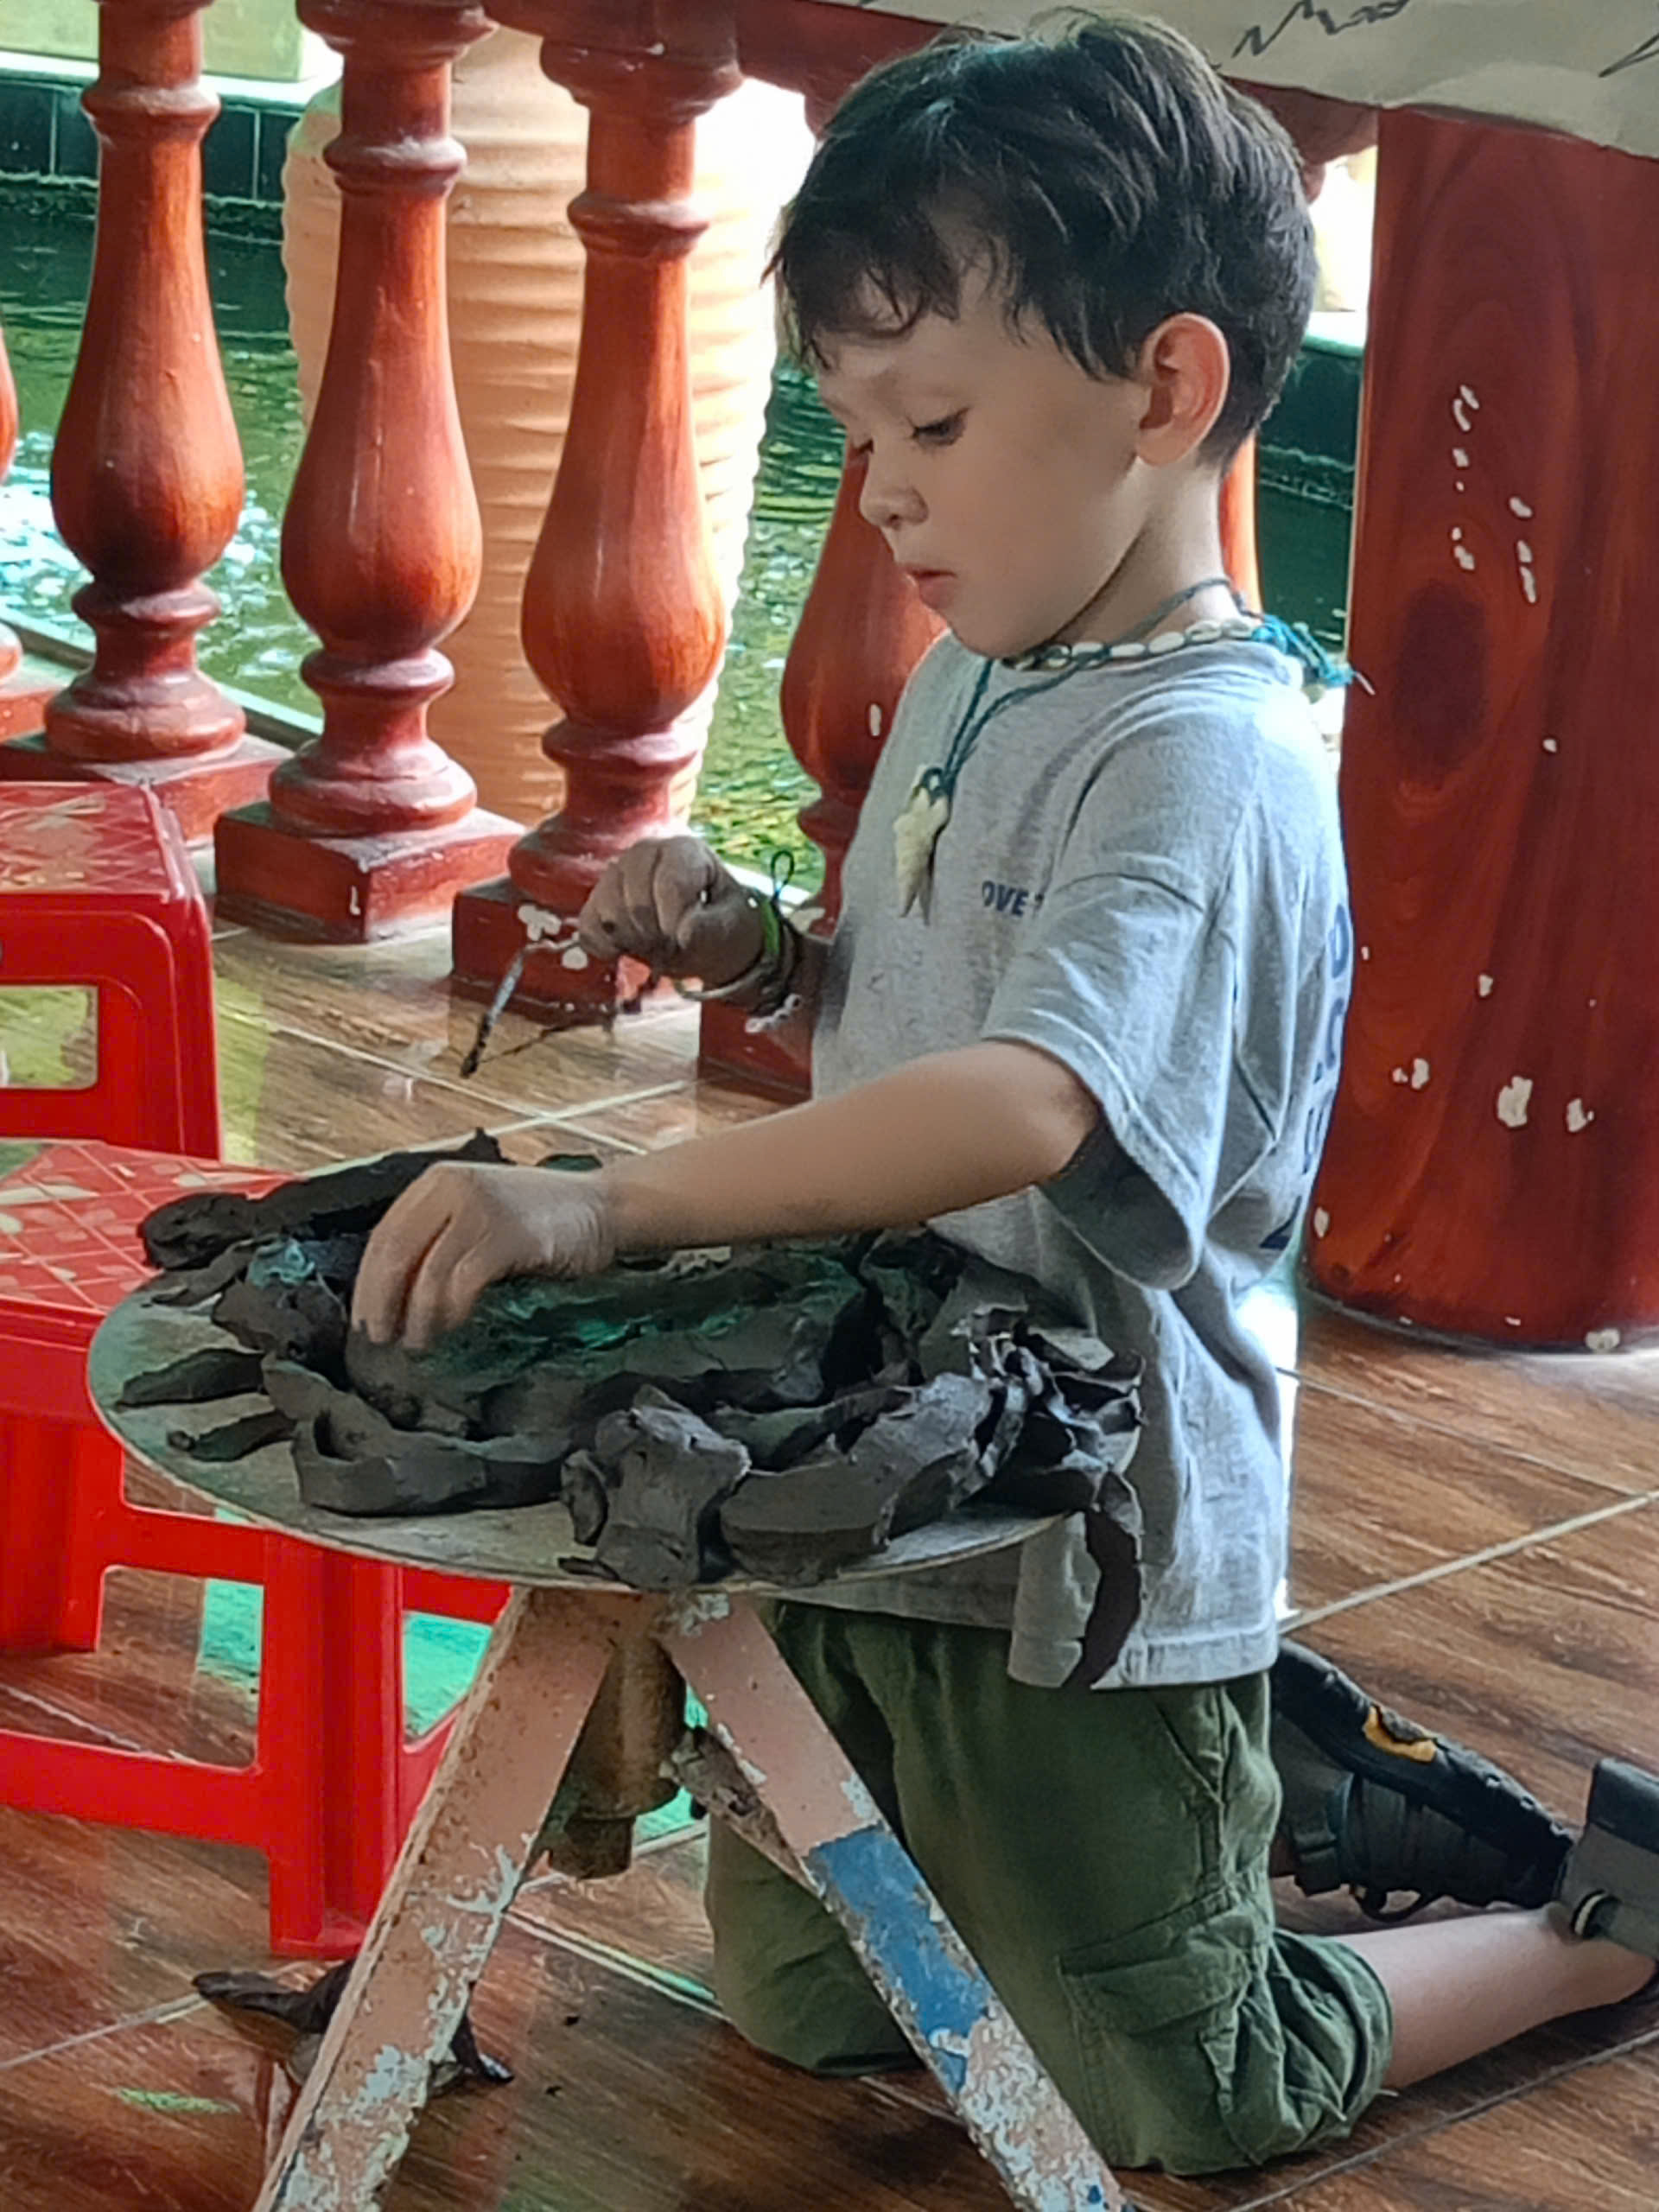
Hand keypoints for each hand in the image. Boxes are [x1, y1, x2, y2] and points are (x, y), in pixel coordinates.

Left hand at [351, 1162, 615, 1350]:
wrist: (603, 1208)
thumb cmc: (541, 1219)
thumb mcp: (479, 1215)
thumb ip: (440, 1237)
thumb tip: (394, 1291)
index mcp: (437, 1182)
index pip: (384, 1235)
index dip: (367, 1283)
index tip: (364, 1318)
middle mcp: (452, 1187)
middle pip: (395, 1253)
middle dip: (381, 1302)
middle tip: (378, 1338)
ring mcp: (480, 1208)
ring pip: (426, 1272)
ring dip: (416, 1316)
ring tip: (416, 1342)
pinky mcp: (507, 1234)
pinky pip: (462, 1281)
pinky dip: (449, 1310)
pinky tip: (450, 1327)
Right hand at [576, 835, 763, 987]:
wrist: (705, 935)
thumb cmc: (722, 924)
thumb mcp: (731, 927)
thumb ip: (712, 929)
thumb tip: (685, 932)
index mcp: (685, 850)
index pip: (669, 884)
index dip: (675, 921)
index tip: (686, 940)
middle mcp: (646, 852)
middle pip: (634, 899)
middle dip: (654, 933)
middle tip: (673, 945)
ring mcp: (617, 874)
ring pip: (606, 909)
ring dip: (631, 939)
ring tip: (655, 945)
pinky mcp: (597, 900)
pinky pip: (587, 925)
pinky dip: (604, 945)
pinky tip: (626, 949)